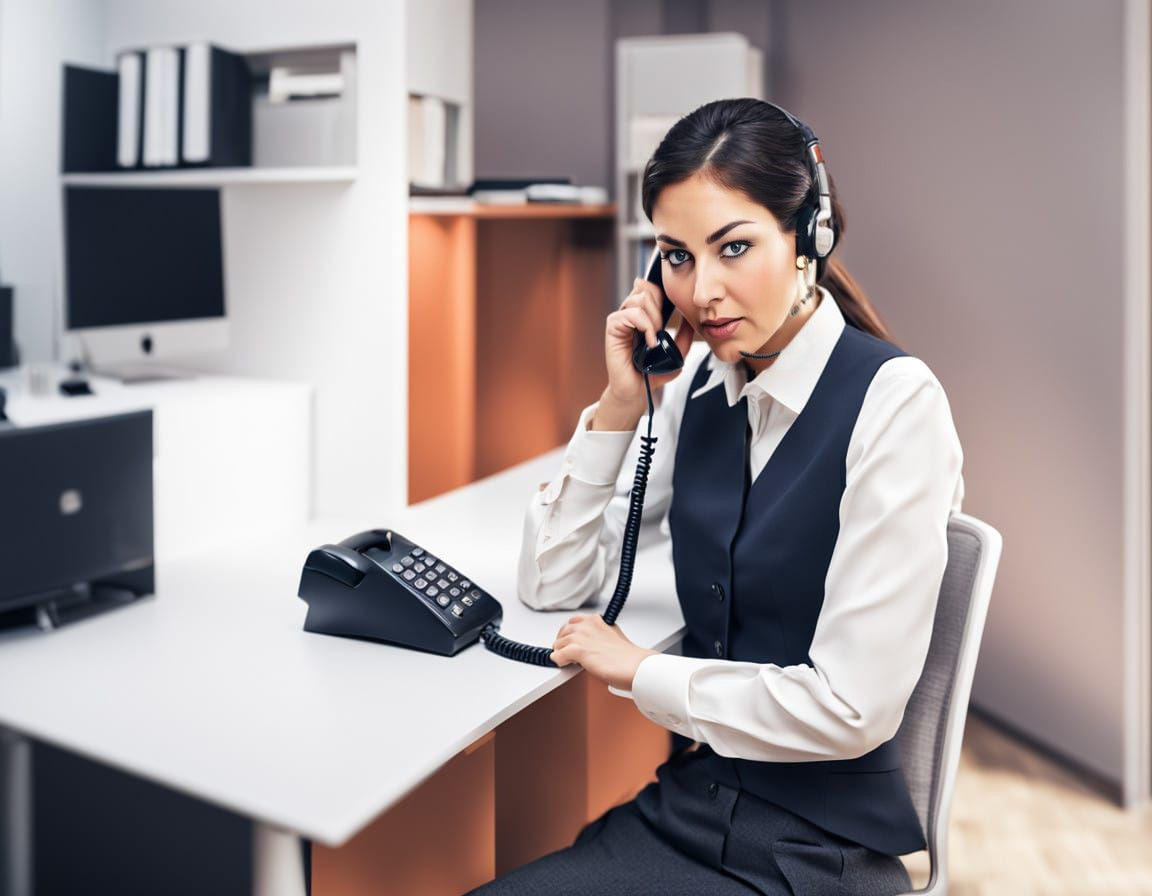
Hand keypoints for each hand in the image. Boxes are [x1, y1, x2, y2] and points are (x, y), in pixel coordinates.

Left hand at [550, 614, 659, 690]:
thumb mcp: (613, 636)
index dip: (569, 633)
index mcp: (596, 620)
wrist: (635, 666)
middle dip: (562, 641)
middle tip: (564, 651)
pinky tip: (564, 664)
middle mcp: (587, 625)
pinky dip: (559, 660)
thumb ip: (599, 636)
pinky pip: (558, 655)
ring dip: (560, 652)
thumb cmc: (628, 657)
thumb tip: (590, 644)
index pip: (574, 621)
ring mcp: (582, 637)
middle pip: (563, 631)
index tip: (569, 640)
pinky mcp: (578, 650)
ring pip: (559, 643)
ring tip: (566, 660)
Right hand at [603, 277, 694, 411]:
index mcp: (642, 315)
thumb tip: (690, 316)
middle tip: (661, 330)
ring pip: (640, 298)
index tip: (670, 314)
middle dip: (660, 307)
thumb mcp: (676, 352)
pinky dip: (645, 326)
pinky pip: (631, 314)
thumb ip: (684, 334)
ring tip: (654, 338)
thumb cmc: (652, 372)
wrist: (636, 391)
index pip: (651, 289)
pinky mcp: (613, 328)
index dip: (662, 295)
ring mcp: (620, 319)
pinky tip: (649, 342)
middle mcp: (629, 314)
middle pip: (646, 289)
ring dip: (654, 318)